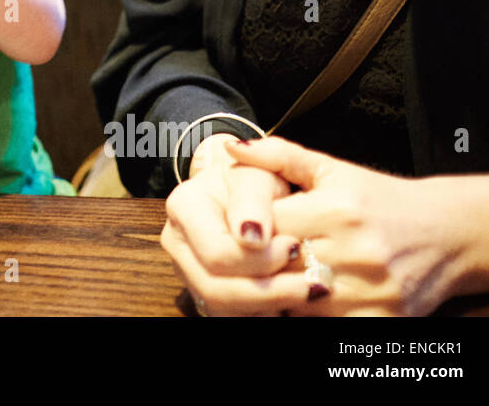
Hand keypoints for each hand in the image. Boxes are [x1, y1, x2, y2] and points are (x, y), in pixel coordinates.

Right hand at [161, 134, 306, 315]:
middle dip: (268, 290)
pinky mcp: (204, 290)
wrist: (248, 192)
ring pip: (221, 308)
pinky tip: (288, 300)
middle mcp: (178, 242)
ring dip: (268, 306)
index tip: (294, 246)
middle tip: (310, 282)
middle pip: (215, 288)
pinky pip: (230, 315)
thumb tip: (251, 234)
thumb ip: (253, 199)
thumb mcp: (258, 175)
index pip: (217, 251)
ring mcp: (188, 270)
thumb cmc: (255, 180)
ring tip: (305, 291)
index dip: (259, 258)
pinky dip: (261, 312)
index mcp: (184, 207)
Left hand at [228, 136, 471, 315]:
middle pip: (277, 268)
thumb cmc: (379, 200)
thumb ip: (279, 156)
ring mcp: (371, 290)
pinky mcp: (383, 319)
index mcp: (337, 210)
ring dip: (280, 293)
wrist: (447, 232)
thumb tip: (232, 148)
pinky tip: (306, 300)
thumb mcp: (331, 169)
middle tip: (249, 260)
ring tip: (277, 277)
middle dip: (258, 264)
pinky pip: (327, 325)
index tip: (242, 230)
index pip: (266, 226)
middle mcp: (355, 251)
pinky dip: (311, 315)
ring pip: (296, 302)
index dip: (247, 230)